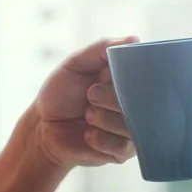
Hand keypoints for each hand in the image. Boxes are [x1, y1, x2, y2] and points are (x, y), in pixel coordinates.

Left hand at [24, 36, 139, 169]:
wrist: (43, 125)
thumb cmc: (61, 92)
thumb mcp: (75, 64)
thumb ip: (101, 49)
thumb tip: (135, 39)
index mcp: (128, 81)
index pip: (148, 76)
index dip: (131, 75)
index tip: (106, 75)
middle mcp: (135, 105)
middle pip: (143, 103)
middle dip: (113, 98)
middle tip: (91, 94)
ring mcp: (130, 129)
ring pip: (132, 125)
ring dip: (105, 118)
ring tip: (87, 114)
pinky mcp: (121, 152)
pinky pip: (122, 147)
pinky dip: (101, 139)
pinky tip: (87, 134)